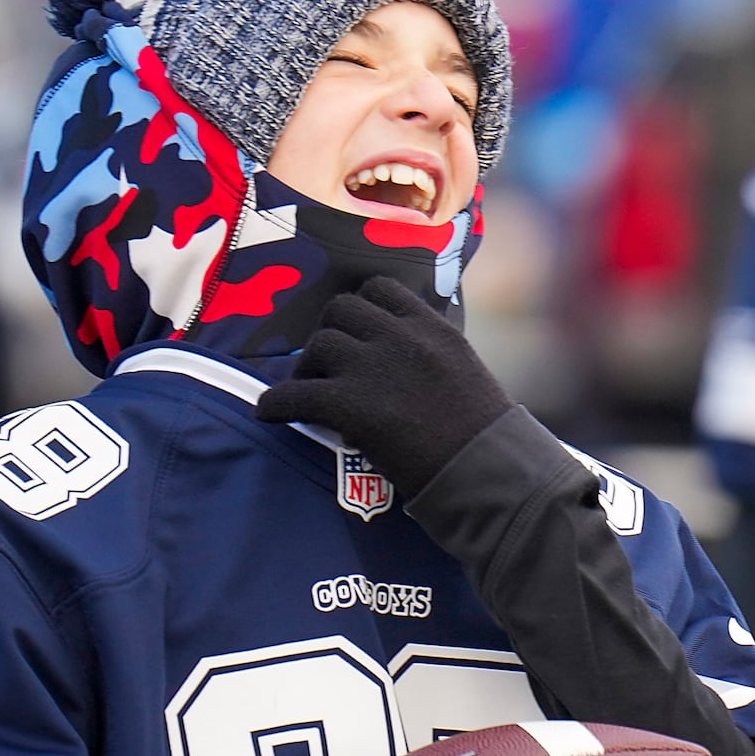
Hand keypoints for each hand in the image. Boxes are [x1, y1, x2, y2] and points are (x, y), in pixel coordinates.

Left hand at [256, 276, 513, 497]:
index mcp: (432, 327)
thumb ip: (431, 353)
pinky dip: (277, 402)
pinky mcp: (351, 403)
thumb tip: (400, 359)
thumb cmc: (484, 431)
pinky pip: (295, 393)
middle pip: (341, 309)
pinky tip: (270, 413)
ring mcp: (374, 367)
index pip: (381, 288)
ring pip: (319, 345)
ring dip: (307, 366)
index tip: (357, 329)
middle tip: (328, 362)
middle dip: (330, 332)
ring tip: (310, 388)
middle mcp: (401, 337)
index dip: (361, 307)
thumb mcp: (464, 371)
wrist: (483, 467)